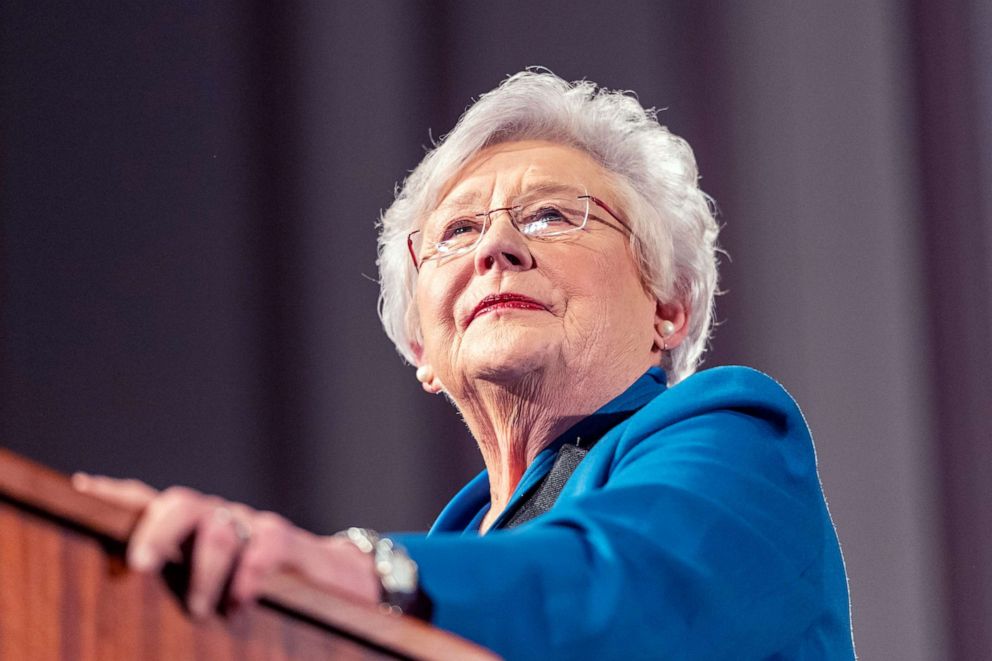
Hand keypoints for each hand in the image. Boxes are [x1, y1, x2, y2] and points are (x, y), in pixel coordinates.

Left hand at [72, 473, 379, 617]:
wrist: (334, 582)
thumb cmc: (260, 590)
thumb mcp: (213, 585)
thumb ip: (178, 577)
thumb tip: (126, 578)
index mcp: (192, 530)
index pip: (149, 502)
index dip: (116, 495)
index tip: (81, 489)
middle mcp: (218, 517)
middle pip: (179, 504)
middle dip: (155, 532)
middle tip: (142, 568)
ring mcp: (252, 524)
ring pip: (218, 529)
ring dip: (204, 573)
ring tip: (201, 611)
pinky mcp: (286, 538)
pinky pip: (262, 546)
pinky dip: (248, 575)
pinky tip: (240, 603)